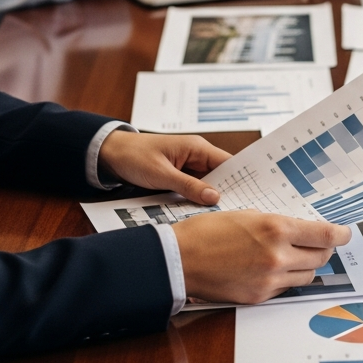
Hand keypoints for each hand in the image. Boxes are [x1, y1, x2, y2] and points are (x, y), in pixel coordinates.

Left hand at [98, 130, 231, 204]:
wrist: (109, 155)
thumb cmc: (134, 156)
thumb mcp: (161, 174)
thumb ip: (188, 186)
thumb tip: (215, 197)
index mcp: (197, 148)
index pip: (228, 163)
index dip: (242, 177)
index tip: (253, 195)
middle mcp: (196, 156)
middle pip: (221, 175)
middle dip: (229, 191)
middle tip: (240, 211)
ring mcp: (188, 166)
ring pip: (208, 184)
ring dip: (212, 197)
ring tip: (225, 215)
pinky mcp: (179, 176)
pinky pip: (195, 188)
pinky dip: (198, 198)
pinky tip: (203, 212)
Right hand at [172, 211, 351, 303]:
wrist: (179, 259)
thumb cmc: (209, 231)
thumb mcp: (249, 215)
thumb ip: (278, 223)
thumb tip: (300, 229)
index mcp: (276, 228)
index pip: (324, 234)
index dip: (340, 234)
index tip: (346, 233)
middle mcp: (278, 256)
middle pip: (320, 257)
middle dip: (324, 249)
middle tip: (320, 243)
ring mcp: (269, 280)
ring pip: (306, 276)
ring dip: (306, 266)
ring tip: (294, 256)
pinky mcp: (258, 297)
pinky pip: (285, 289)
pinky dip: (286, 279)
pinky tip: (273, 269)